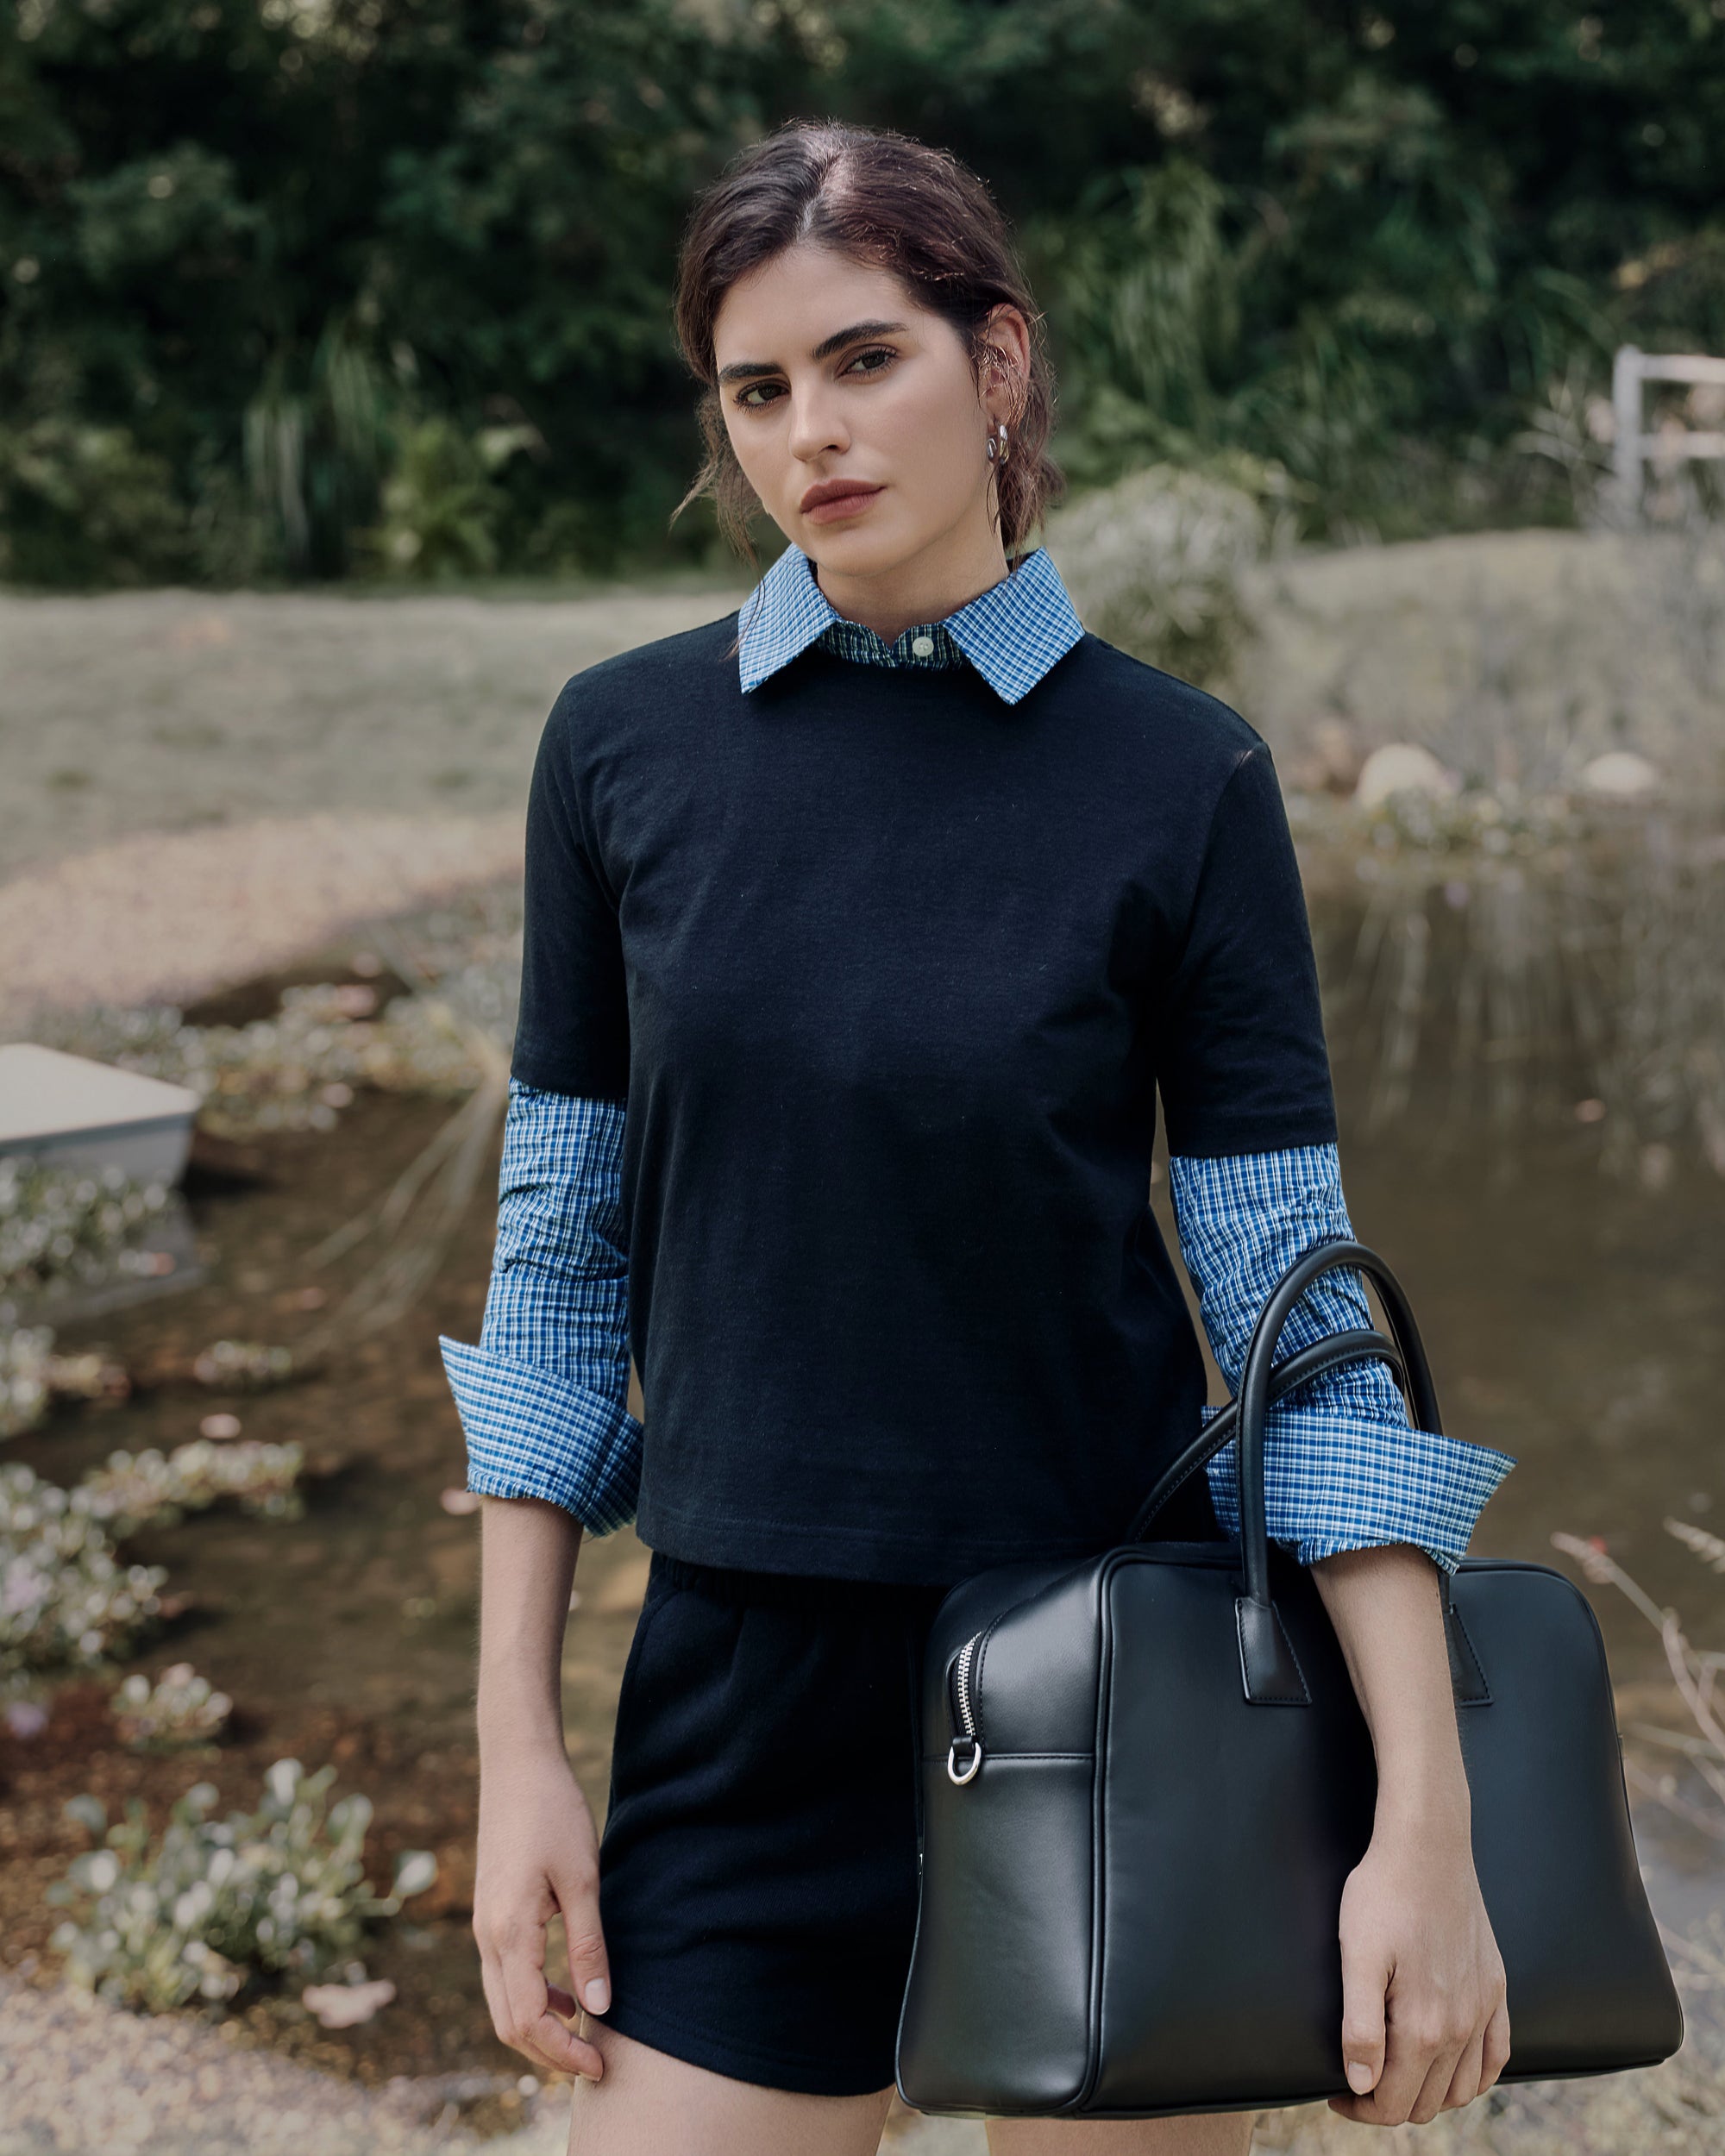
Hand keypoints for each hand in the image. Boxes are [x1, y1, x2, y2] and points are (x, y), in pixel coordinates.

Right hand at [473, 1752, 612, 2081]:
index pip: (530, 2019)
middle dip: (550, 2053)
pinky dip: (532, 1999)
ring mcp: (484, 1927)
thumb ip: (590, 1945)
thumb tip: (599, 2007)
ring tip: (586, 2035)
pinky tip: (567, 1993)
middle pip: (509, 2023)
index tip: (602, 2062)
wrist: (517, 1765)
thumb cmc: (554, 1812)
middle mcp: (488, 1937)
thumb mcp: (583, 1877)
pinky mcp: (490, 1915)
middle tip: (597, 2061)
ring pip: (503, 2003)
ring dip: (540, 2029)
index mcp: (509, 1931)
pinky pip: (504, 1976)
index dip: (564, 2052)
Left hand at [1329, 1813, 1510, 2125]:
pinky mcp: (1496, 1987)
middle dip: (1389, 2103)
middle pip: (1427, 2102)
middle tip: (1358, 2082)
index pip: (1393, 2102)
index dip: (1361, 2109)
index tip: (1337, 2094)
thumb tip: (1363, 2086)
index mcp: (1425, 2026)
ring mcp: (1484, 2008)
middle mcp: (1463, 2027)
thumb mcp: (1357, 1957)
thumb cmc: (1383, 1895)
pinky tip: (1453, 2069)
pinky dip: (1476, 2076)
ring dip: (1430, 2094)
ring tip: (1396, 2076)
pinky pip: (1497, 2056)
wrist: (1428, 1847)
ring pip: (1463, 2088)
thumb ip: (1360, 2028)